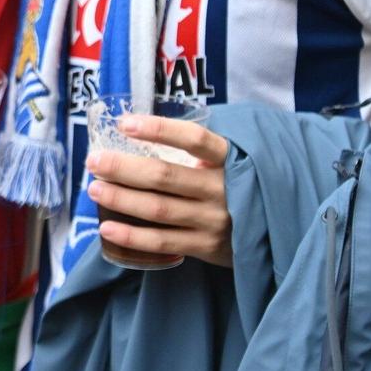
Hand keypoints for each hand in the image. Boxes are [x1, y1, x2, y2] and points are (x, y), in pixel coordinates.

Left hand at [85, 115, 232, 265]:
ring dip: (122, 198)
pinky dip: (132, 236)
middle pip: (164, 176)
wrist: (277, 232)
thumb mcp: (232, 162)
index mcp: (230, 160)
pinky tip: (107, 227)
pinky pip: (163, 242)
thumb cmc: (241, 187)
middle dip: (123, 167)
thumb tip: (144, 132)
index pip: (194, 140)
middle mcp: (222, 190)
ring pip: (159, 209)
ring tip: (94, 188)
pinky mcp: (207, 247)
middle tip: (94, 160)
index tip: (125, 123)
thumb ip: (200, 151)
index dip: (159, 129)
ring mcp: (214, 221)